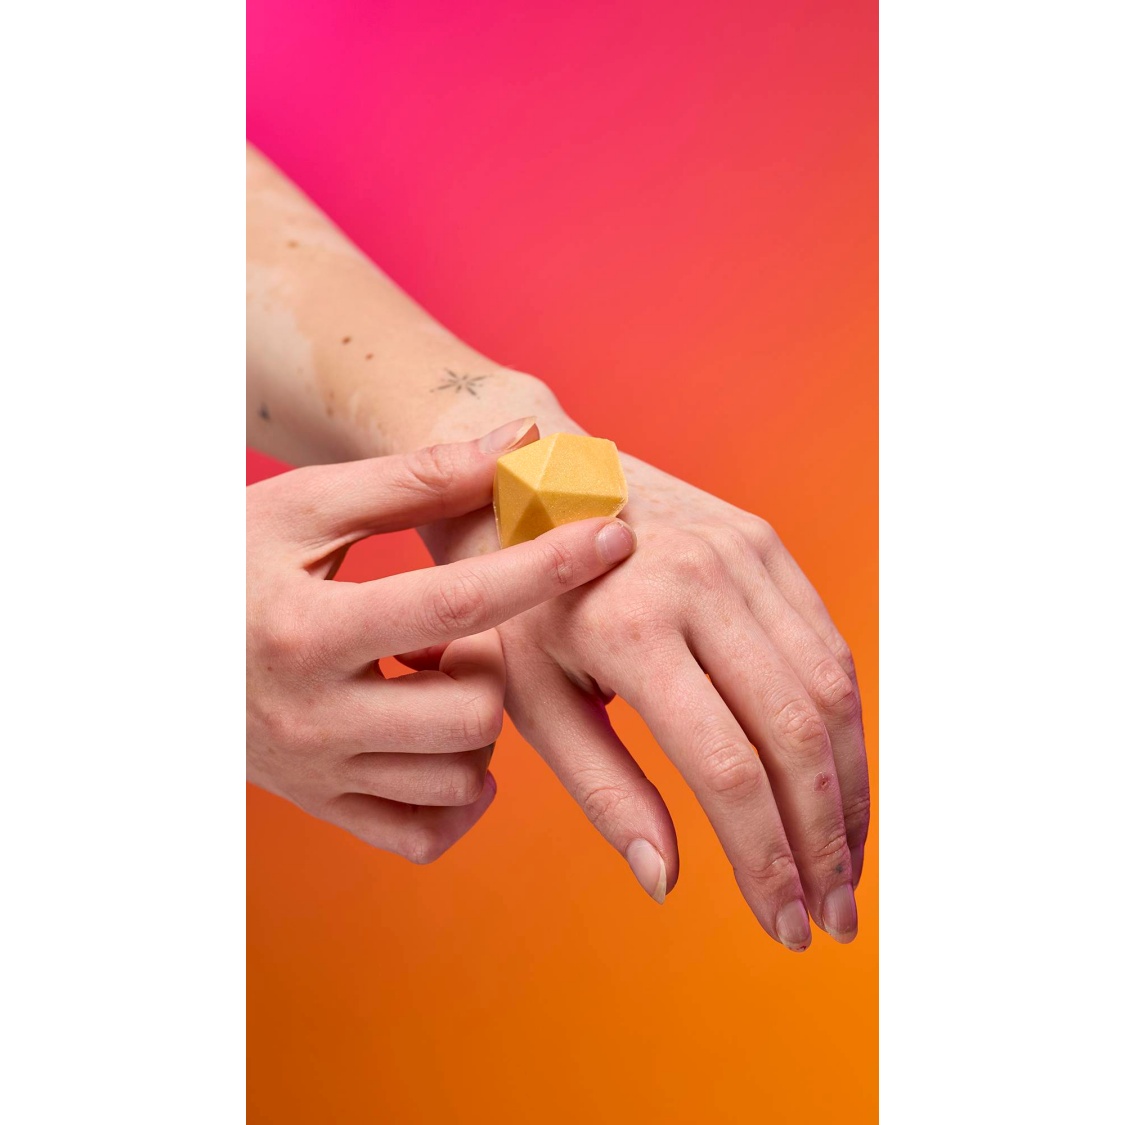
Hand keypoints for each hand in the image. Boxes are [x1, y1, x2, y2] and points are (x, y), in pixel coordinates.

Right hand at [247, 420, 637, 861]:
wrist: (141, 645)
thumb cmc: (226, 559)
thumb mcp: (306, 506)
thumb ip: (417, 478)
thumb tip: (523, 440)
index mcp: (306, 629)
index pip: (458, 603)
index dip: (547, 566)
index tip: (616, 533)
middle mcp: (311, 718)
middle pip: (476, 707)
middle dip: (493, 661)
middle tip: (453, 627)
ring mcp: (316, 776)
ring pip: (464, 773)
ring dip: (475, 717)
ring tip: (426, 672)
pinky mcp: (322, 808)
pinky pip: (428, 834)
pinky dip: (458, 792)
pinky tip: (436, 740)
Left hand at [425, 450, 868, 948]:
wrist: (524, 477)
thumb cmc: (514, 600)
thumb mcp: (531, 696)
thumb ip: (604, 789)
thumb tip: (667, 881)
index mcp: (632, 627)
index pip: (727, 768)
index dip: (766, 859)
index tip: (784, 926)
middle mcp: (702, 581)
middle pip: (795, 733)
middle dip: (824, 840)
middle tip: (833, 919)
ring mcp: (742, 552)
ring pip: (830, 689)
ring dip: (850, 789)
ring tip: (847, 865)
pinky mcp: (764, 541)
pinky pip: (826, 642)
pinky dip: (843, 723)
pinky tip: (838, 780)